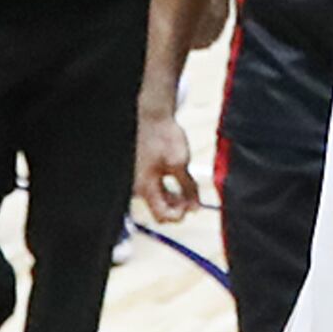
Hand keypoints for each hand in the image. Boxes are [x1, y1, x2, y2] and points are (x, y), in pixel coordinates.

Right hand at [134, 107, 201, 221]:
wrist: (151, 116)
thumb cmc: (162, 136)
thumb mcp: (181, 163)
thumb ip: (189, 188)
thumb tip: (196, 208)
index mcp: (145, 187)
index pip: (162, 215)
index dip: (180, 214)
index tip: (193, 207)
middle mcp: (137, 188)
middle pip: (159, 208)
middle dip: (178, 205)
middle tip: (193, 197)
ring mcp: (137, 181)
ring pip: (157, 199)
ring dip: (173, 197)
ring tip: (187, 185)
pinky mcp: (140, 174)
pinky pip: (153, 189)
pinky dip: (166, 188)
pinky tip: (177, 178)